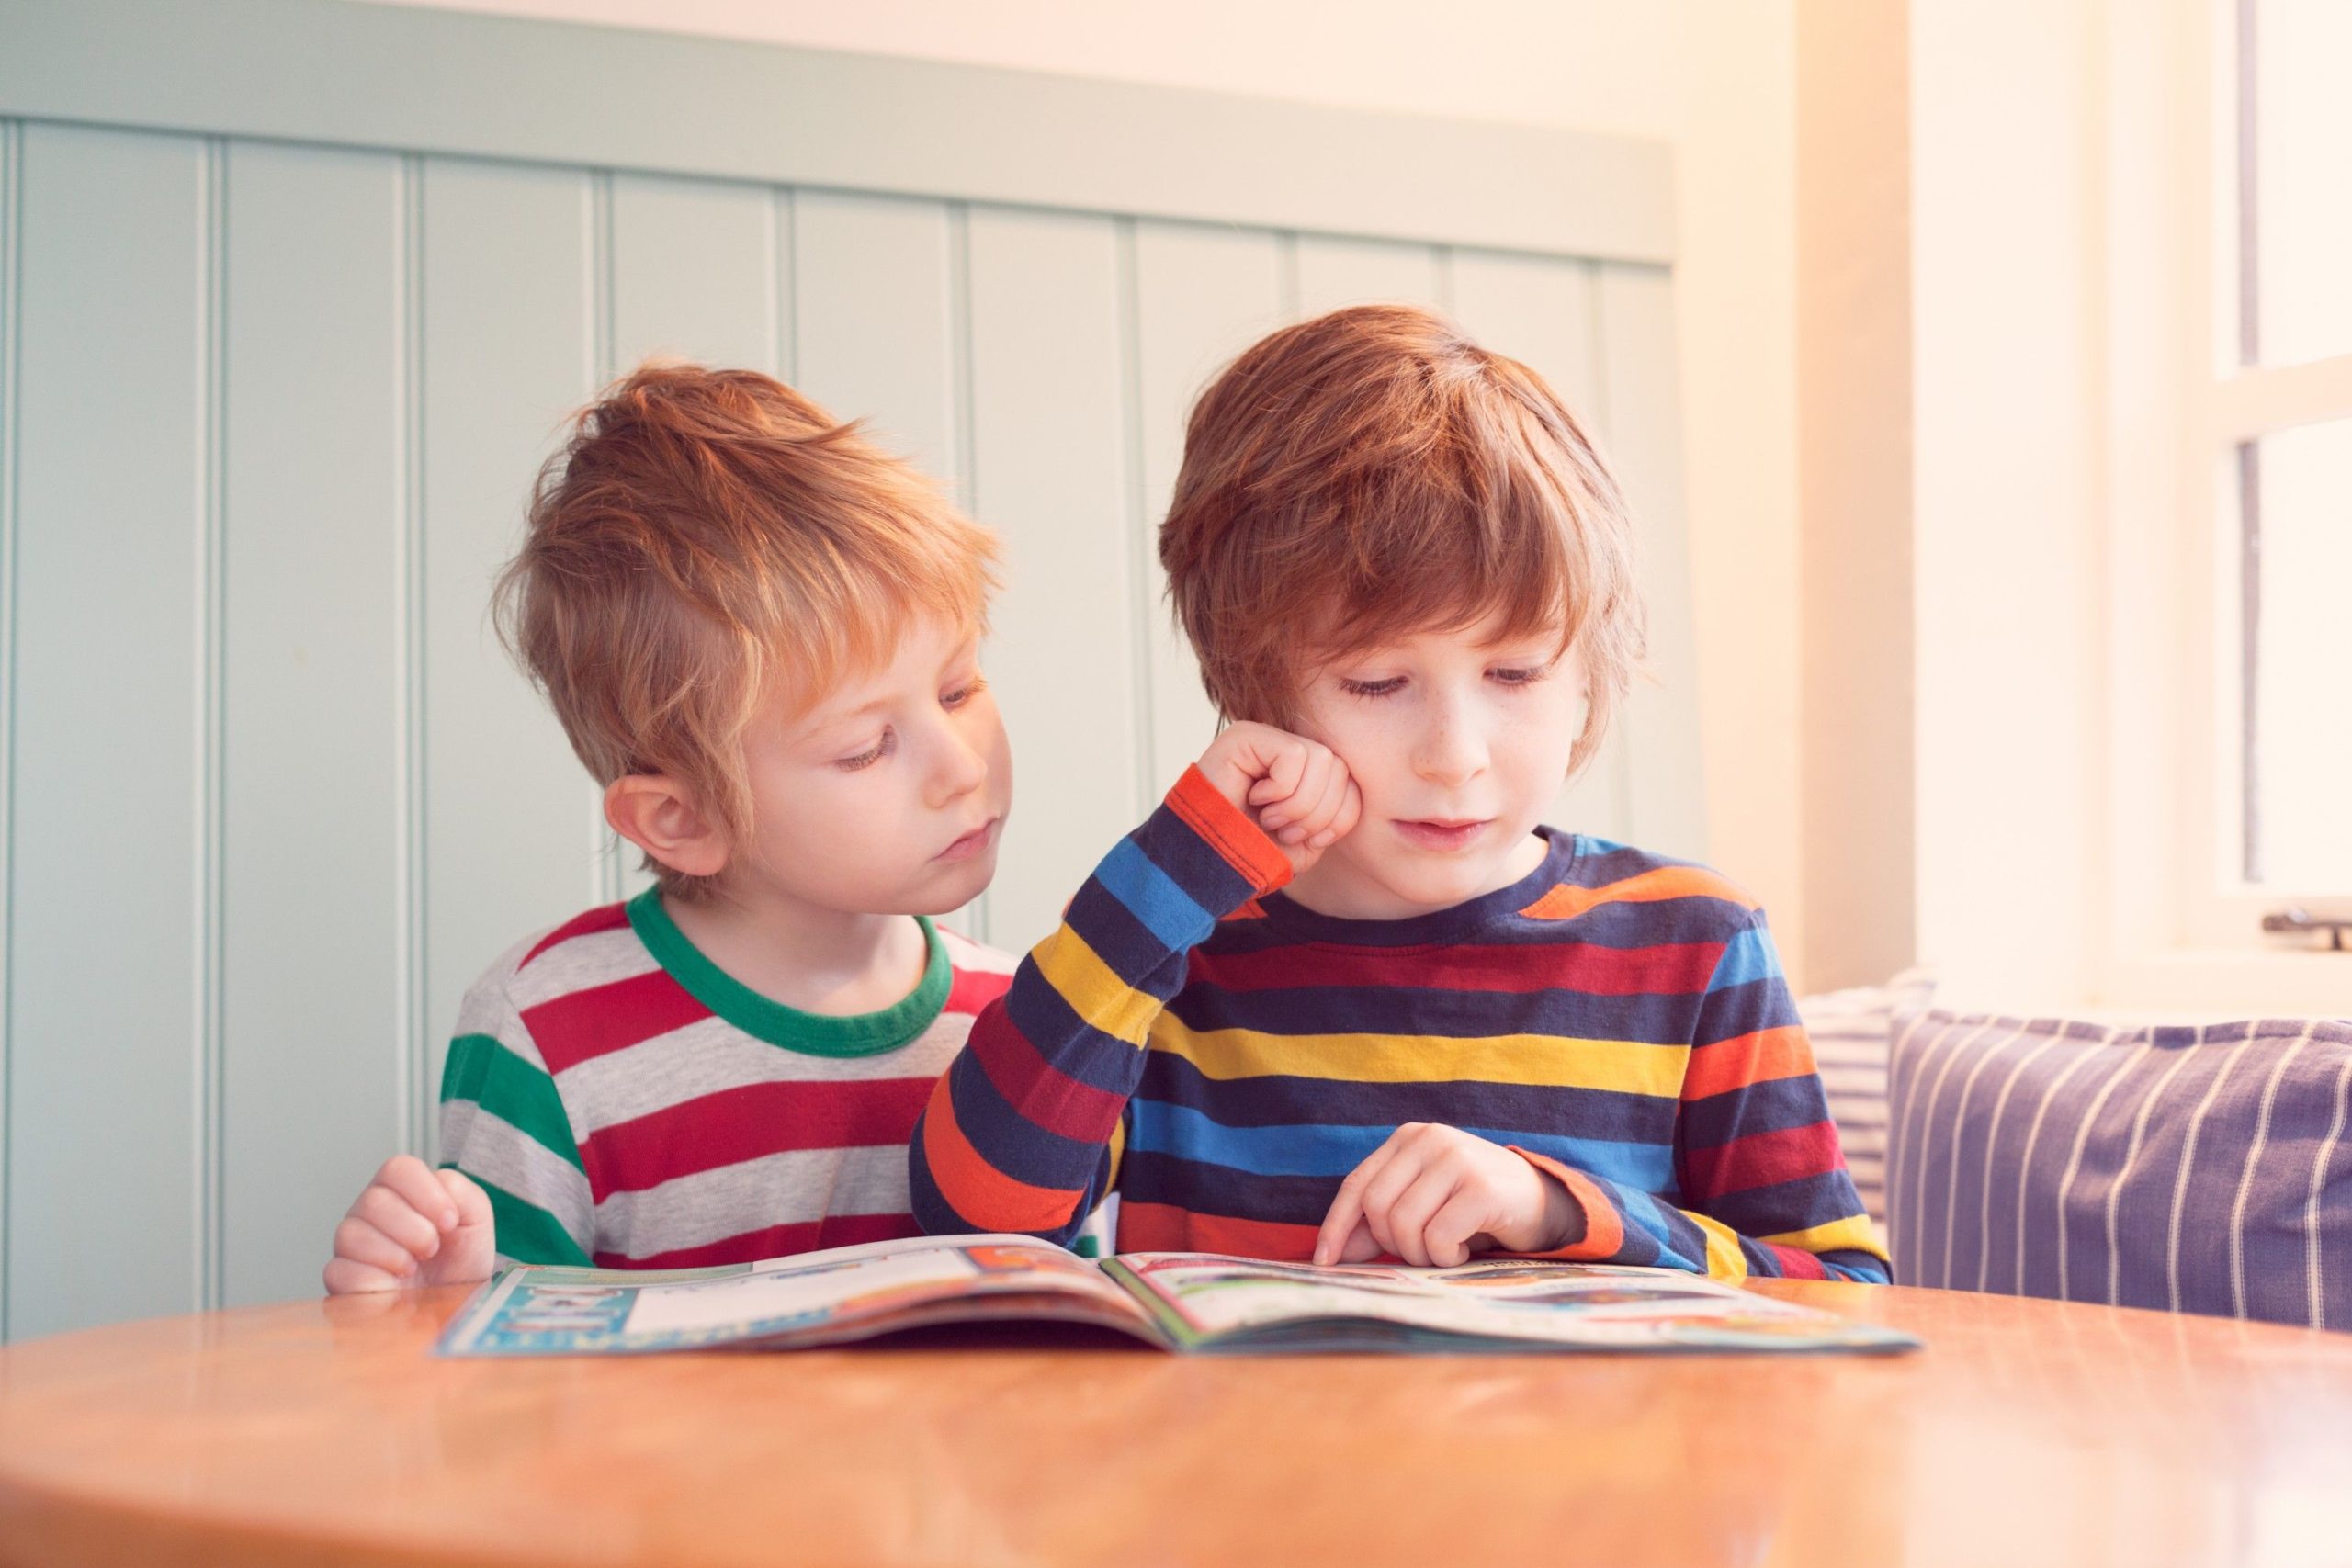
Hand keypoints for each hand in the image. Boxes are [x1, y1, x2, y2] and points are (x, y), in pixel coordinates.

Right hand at [323, 1155, 494, 1293]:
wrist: (454, 1302)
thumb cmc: (460, 1260)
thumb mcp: (475, 1218)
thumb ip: (460, 1190)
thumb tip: (437, 1183)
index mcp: (402, 1190)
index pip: (398, 1169)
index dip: (426, 1193)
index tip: (449, 1221)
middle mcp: (369, 1211)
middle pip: (374, 1201)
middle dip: (415, 1230)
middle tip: (432, 1249)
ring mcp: (350, 1244)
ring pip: (353, 1234)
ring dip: (396, 1255)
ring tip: (414, 1267)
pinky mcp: (341, 1277)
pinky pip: (340, 1270)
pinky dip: (376, 1280)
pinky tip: (395, 1285)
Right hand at [1196, 721, 1362, 875]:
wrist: (1211, 868)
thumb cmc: (1254, 855)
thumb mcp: (1309, 838)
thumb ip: (1337, 810)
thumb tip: (1354, 786)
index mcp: (1304, 773)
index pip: (1350, 782)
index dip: (1339, 818)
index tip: (1307, 840)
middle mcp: (1285, 748)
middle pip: (1339, 768)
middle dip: (1318, 814)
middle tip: (1283, 830)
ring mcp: (1265, 738)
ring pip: (1322, 759)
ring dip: (1298, 805)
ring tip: (1269, 817)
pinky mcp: (1245, 736)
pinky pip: (1294, 756)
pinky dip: (1281, 790)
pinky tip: (1255, 799)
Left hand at [1311, 1124, 1582, 1266]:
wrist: (1540, 1203)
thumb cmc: (1472, 1207)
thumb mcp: (1422, 1207)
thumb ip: (1378, 1223)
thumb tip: (1332, 1253)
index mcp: (1408, 1139)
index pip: (1356, 1185)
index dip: (1336, 1226)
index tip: (1323, 1262)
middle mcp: (1430, 1140)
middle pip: (1377, 1207)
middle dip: (1391, 1244)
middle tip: (1421, 1252)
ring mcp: (1457, 1160)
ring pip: (1404, 1224)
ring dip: (1421, 1254)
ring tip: (1445, 1251)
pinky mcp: (1482, 1188)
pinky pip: (1439, 1237)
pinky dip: (1446, 1257)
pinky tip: (1463, 1252)